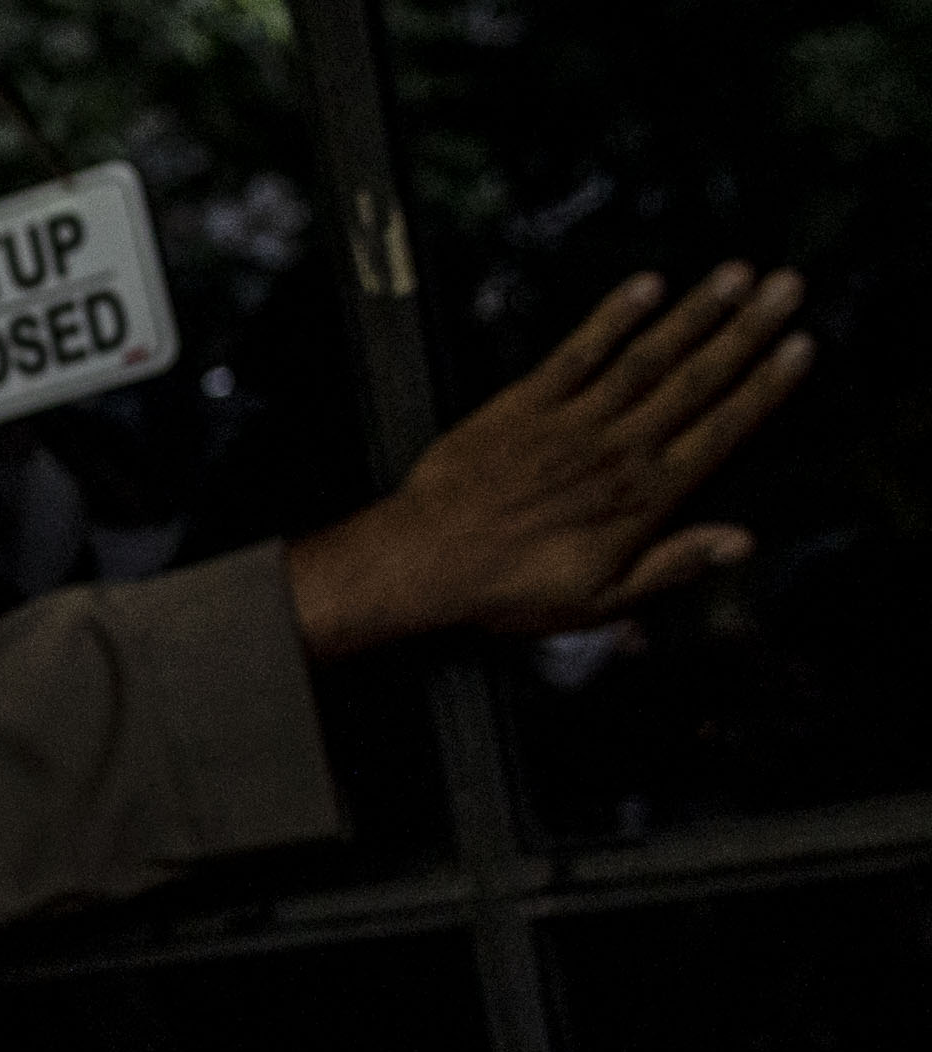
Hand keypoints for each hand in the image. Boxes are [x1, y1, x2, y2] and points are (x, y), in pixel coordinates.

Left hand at [287, 264, 814, 659]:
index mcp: (644, 498)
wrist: (426, 563)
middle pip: (698, 380)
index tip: (801, 347)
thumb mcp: (599, 601)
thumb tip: (741, 542)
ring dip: (696, 312)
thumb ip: (673, 565)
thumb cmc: (508, 589)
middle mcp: (618, 450)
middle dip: (749, 331)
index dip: (766, 387)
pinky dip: (613, 317)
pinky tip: (647, 285)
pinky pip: (577, 352)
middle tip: (790, 286)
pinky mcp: (525, 404)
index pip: (723, 430)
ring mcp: (572, 422)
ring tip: (738, 275)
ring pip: (648, 358)